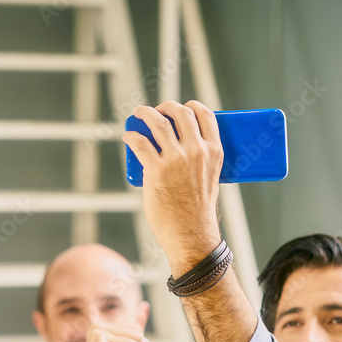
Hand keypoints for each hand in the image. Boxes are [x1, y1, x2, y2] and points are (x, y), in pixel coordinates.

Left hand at [123, 100, 222, 274]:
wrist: (191, 236)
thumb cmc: (198, 213)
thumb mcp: (211, 180)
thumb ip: (201, 162)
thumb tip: (183, 150)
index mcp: (214, 152)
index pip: (205, 115)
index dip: (190, 106)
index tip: (181, 107)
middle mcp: (197, 151)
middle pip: (181, 113)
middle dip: (166, 106)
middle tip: (158, 110)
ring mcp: (176, 159)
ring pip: (158, 122)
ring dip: (146, 113)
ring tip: (139, 113)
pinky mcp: (156, 170)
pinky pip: (140, 143)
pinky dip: (131, 136)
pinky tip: (128, 136)